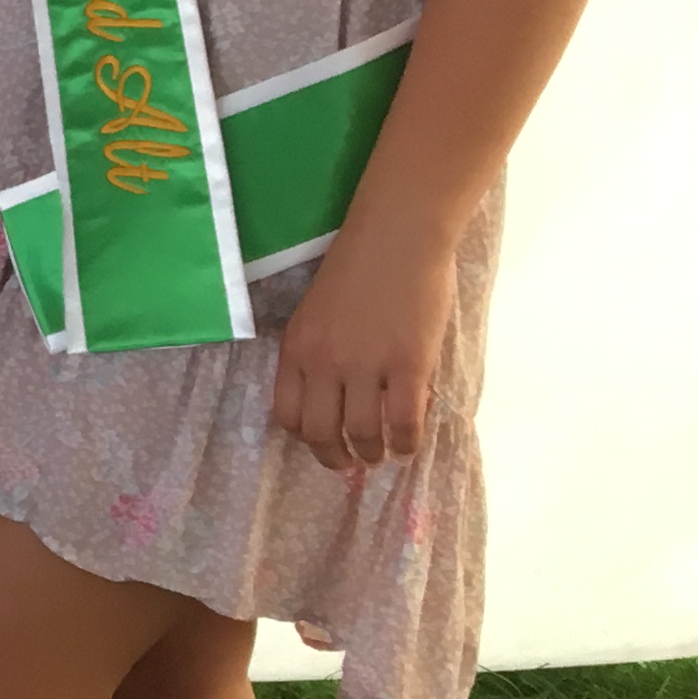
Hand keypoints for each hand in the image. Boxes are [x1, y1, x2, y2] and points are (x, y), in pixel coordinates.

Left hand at [268, 217, 455, 474]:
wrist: (396, 236)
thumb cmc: (357, 268)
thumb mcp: (317, 312)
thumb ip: (318, 351)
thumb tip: (330, 396)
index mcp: (296, 348)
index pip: (287, 414)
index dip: (305, 437)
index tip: (323, 441)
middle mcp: (323, 362)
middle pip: (321, 432)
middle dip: (336, 457)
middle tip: (353, 462)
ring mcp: (365, 365)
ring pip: (363, 434)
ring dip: (374, 454)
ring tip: (384, 455)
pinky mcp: (408, 365)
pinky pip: (404, 422)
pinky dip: (407, 443)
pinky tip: (410, 444)